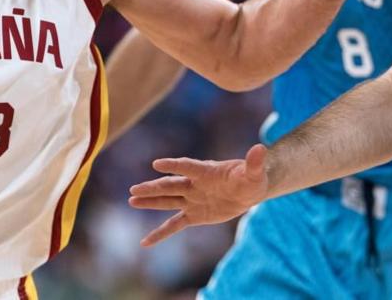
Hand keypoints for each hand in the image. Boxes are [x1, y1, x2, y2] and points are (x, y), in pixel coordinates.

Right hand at [128, 143, 268, 245]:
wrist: (248, 190)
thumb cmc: (250, 178)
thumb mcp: (254, 172)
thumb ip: (254, 162)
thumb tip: (260, 149)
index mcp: (206, 171)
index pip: (188, 166)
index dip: (174, 165)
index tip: (157, 164)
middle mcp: (194, 184)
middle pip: (171, 185)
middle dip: (153, 188)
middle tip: (134, 188)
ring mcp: (192, 200)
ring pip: (167, 201)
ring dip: (150, 201)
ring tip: (132, 200)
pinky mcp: (194, 215)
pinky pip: (174, 225)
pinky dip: (160, 234)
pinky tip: (145, 242)